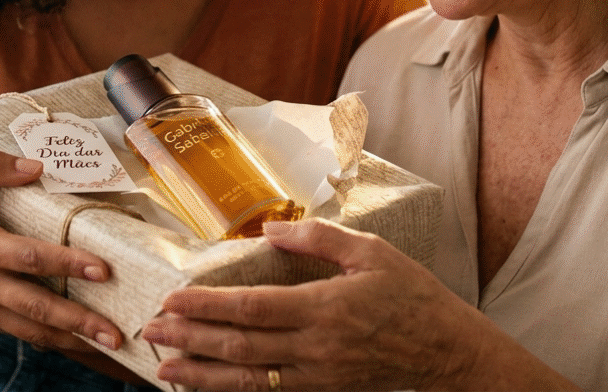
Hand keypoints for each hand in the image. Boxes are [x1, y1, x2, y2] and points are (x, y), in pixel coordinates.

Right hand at [0, 150, 123, 353]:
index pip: (28, 258)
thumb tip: (37, 166)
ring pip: (29, 329)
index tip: (102, 270)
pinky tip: (78, 340)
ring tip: (108, 344)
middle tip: (116, 332)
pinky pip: (17, 332)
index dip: (67, 264)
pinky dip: (48, 338)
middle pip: (34, 306)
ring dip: (70, 339)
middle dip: (78, 321)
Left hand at [141, 218, 558, 390]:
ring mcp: (319, 378)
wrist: (456, 361)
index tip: (172, 299)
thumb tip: (270, 231)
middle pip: (238, 347)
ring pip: (247, 380)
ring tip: (165, 369)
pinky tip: (211, 386)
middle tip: (151, 331)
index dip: (205, 306)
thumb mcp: (374, 253)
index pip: (250, 309)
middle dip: (189, 339)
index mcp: (324, 308)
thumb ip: (320, 239)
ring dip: (201, 375)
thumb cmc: (417, 301)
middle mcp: (315, 349)